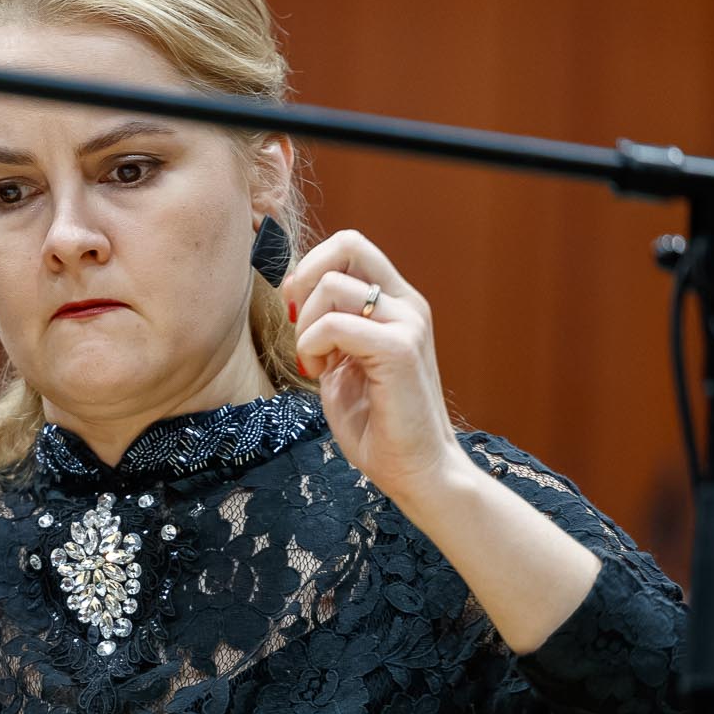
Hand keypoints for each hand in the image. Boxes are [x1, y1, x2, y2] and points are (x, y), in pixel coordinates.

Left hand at [284, 230, 465, 510]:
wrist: (417, 471)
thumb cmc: (380, 425)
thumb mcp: (344, 363)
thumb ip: (330, 326)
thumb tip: (296, 292)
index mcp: (397, 304)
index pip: (351, 247)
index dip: (311, 266)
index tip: (296, 310)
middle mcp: (407, 305)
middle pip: (347, 243)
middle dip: (304, 278)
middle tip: (298, 324)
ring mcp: (407, 323)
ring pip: (332, 285)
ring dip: (307, 325)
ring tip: (315, 363)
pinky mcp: (399, 350)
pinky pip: (335, 325)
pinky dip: (312, 347)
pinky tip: (320, 375)